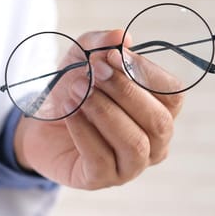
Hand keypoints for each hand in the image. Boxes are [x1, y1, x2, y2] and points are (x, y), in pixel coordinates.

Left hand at [14, 30, 183, 189]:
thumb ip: (102, 43)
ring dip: (104, 112)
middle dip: (125, 92)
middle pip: (158, 121)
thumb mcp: (83, 57)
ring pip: (134, 143)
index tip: (112, 55)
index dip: (146, 73)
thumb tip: (122, 36)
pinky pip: (101, 158)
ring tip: (76, 91)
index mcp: (159, 111)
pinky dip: (83, 130)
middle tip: (93, 73)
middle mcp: (154, 142)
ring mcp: (130, 166)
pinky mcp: (101, 179)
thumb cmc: (74, 88)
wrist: (41, 121)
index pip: (173, 95)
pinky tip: (69, 111)